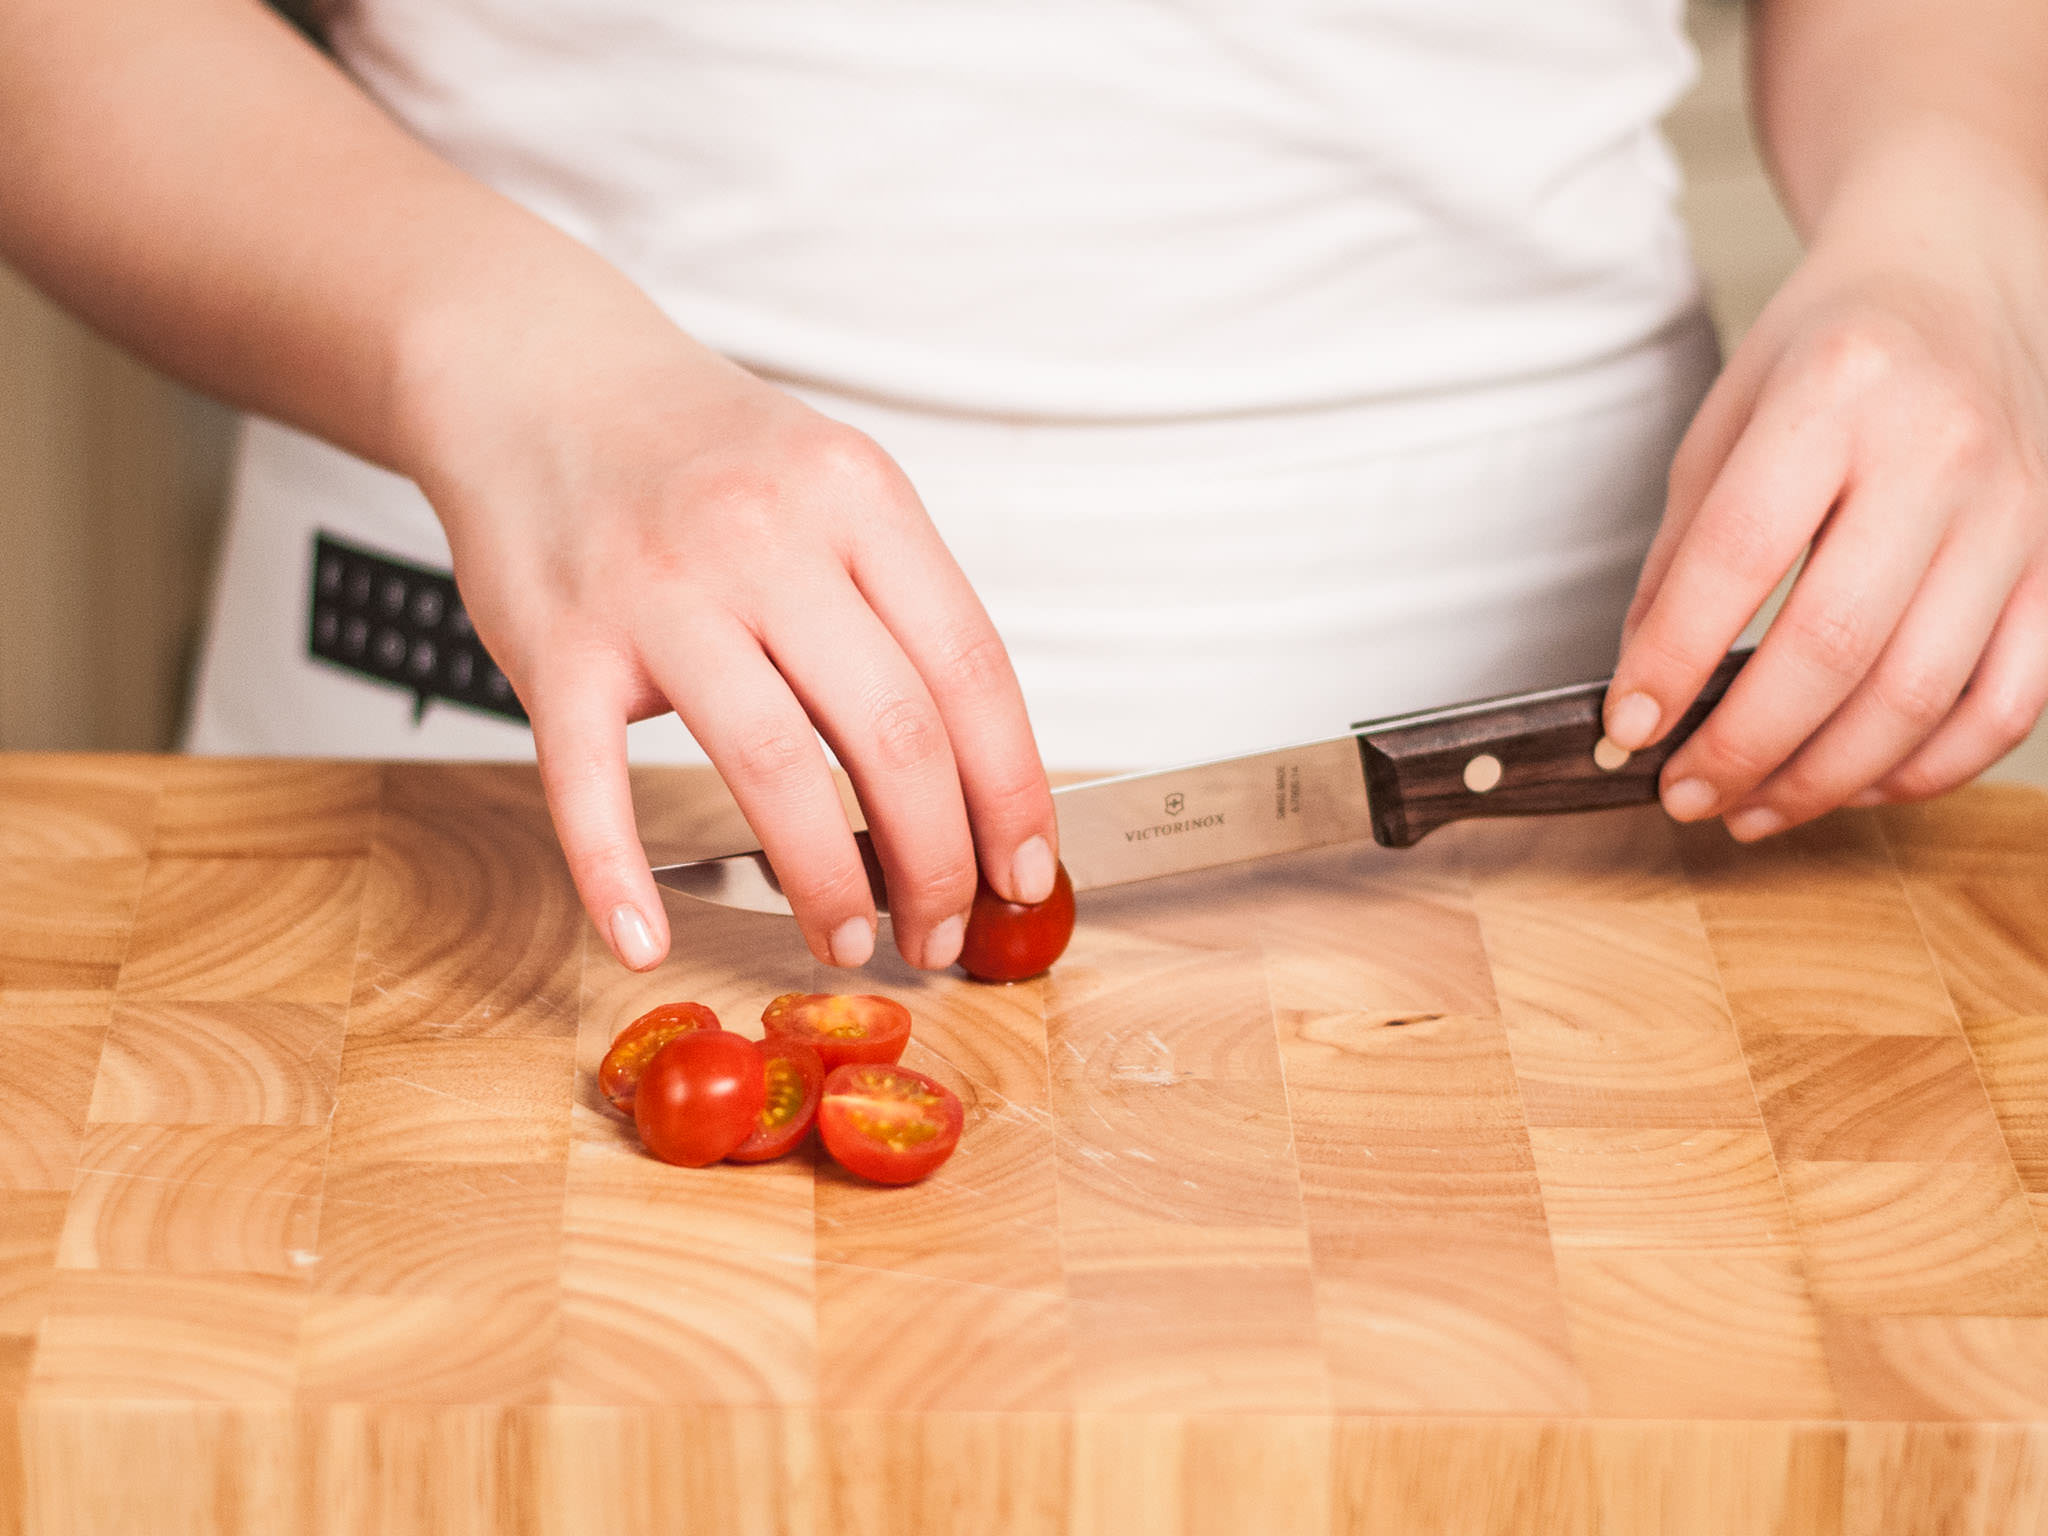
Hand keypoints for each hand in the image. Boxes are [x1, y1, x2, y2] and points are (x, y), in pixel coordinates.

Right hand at [395, 265, 1058, 971]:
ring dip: (825, 882)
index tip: (1025, 873)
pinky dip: (618, 874)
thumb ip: (897, 603)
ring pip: (771, 767)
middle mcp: (766, 537)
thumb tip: (974, 773)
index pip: (971, 670)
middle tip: (940, 933)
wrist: (535, 372)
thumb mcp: (828, 484)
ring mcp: (657, 591)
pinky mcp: (556, 643)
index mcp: (857, 498)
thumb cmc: (697, 453)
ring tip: (847, 940)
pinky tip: (645, 938)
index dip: (1012, 792)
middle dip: (937, 863)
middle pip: (893, 733)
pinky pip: (590, 781)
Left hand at [1605, 131, 2047, 837]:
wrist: (1962, 280)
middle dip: (1745, 745)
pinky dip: (1929, 767)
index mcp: (1836, 393)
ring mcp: (2016, 512)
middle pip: (1837, 643)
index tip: (1628, 729)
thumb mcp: (1723, 423)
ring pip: (1923, 692)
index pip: (1740, 556)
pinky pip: (2008, 699)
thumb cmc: (1827, 354)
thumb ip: (1680, 557)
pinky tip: (1857, 785)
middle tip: (1685, 795)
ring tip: (1752, 809)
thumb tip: (1640, 692)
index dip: (1674, 660)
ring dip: (1826, 778)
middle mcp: (1940, 451)